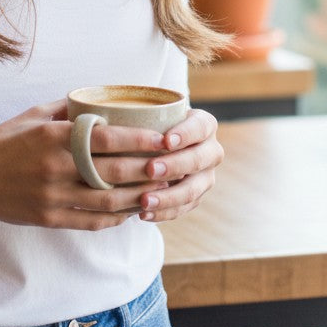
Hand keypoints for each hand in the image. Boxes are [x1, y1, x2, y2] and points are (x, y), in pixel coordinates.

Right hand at [0, 99, 177, 231]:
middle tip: (173, 165)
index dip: (137, 140)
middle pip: (112, 172)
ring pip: (107, 202)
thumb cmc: (4, 141)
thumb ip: (67, 110)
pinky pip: (91, 221)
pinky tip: (131, 211)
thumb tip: (100, 100)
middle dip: (148, 170)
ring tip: (161, 191)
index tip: (163, 138)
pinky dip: (115, 218)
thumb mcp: (33, 116)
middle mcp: (55, 168)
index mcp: (53, 137)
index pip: (104, 138)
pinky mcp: (49, 219)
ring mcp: (52, 197)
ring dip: (138, 197)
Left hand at [132, 107, 222, 222]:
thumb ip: (144, 114)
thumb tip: (115, 118)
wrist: (161, 143)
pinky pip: (181, 209)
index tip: (165, 140)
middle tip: (150, 169)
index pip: (199, 127)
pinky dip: (162, 213)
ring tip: (144, 200)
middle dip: (174, 166)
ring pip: (192, 191)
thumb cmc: (153, 121)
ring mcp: (205, 177)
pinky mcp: (195, 197)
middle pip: (198, 160)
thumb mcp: (154, 113)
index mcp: (205, 125)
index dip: (185, 134)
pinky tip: (142, 214)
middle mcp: (211, 151)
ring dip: (168, 197)